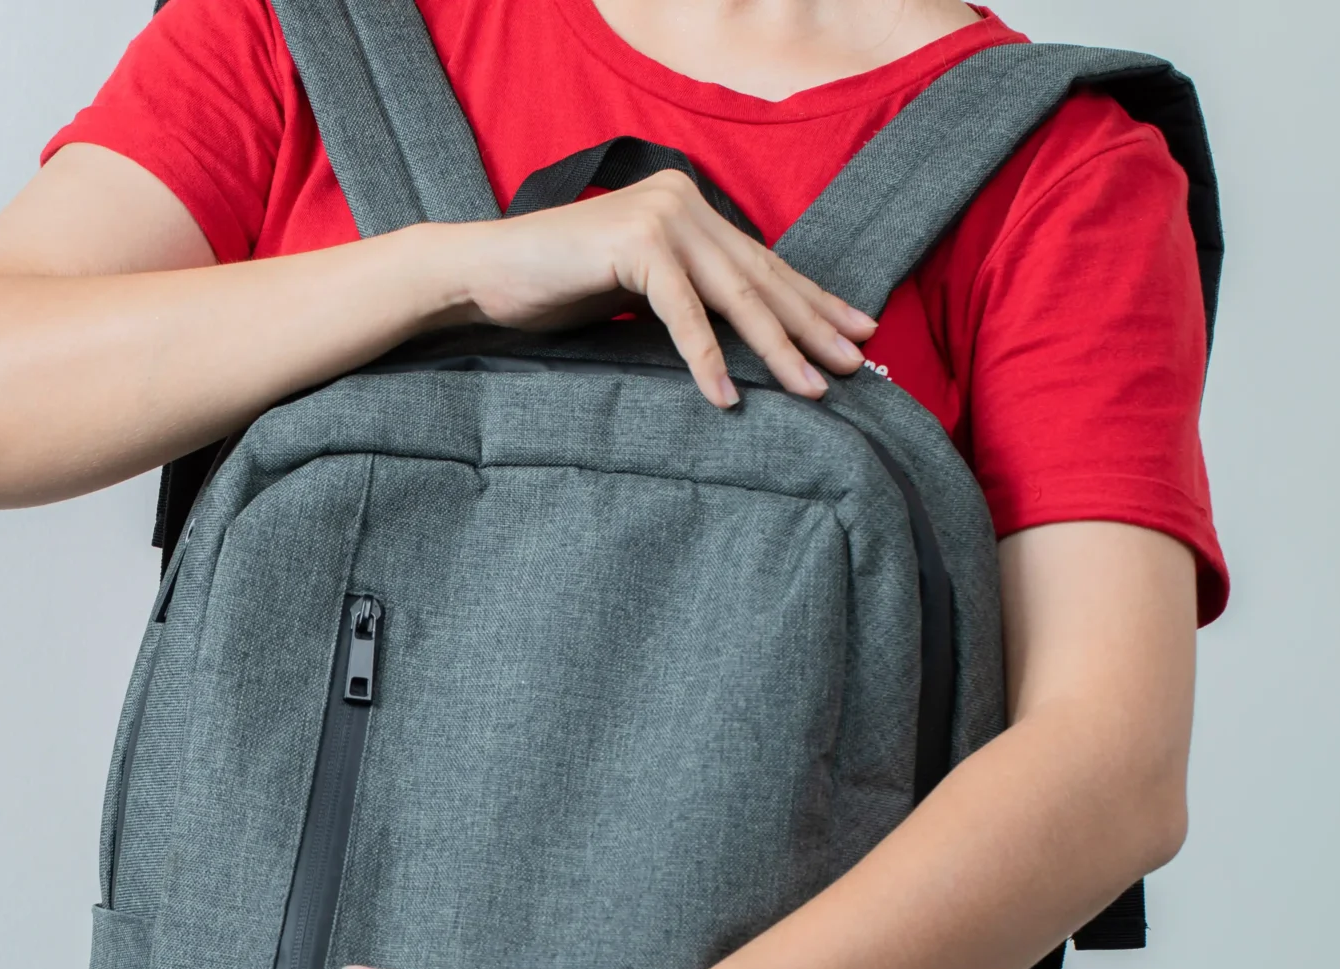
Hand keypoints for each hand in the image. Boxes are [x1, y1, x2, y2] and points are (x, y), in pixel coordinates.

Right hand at [439, 168, 877, 407]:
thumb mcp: (638, 287)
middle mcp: (683, 199)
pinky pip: (682, 312)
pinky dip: (706, 360)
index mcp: (689, 204)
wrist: (483, 273)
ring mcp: (661, 216)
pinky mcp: (635, 243)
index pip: (763, 261)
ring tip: (813, 388)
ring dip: (776, 349)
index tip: (855, 333)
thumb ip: (688, 291)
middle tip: (856, 367)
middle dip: (811, 327)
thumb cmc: (554, 287)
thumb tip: (745, 329)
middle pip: (760, 278)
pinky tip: (726, 398)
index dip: (812, 301)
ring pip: (734, 295)